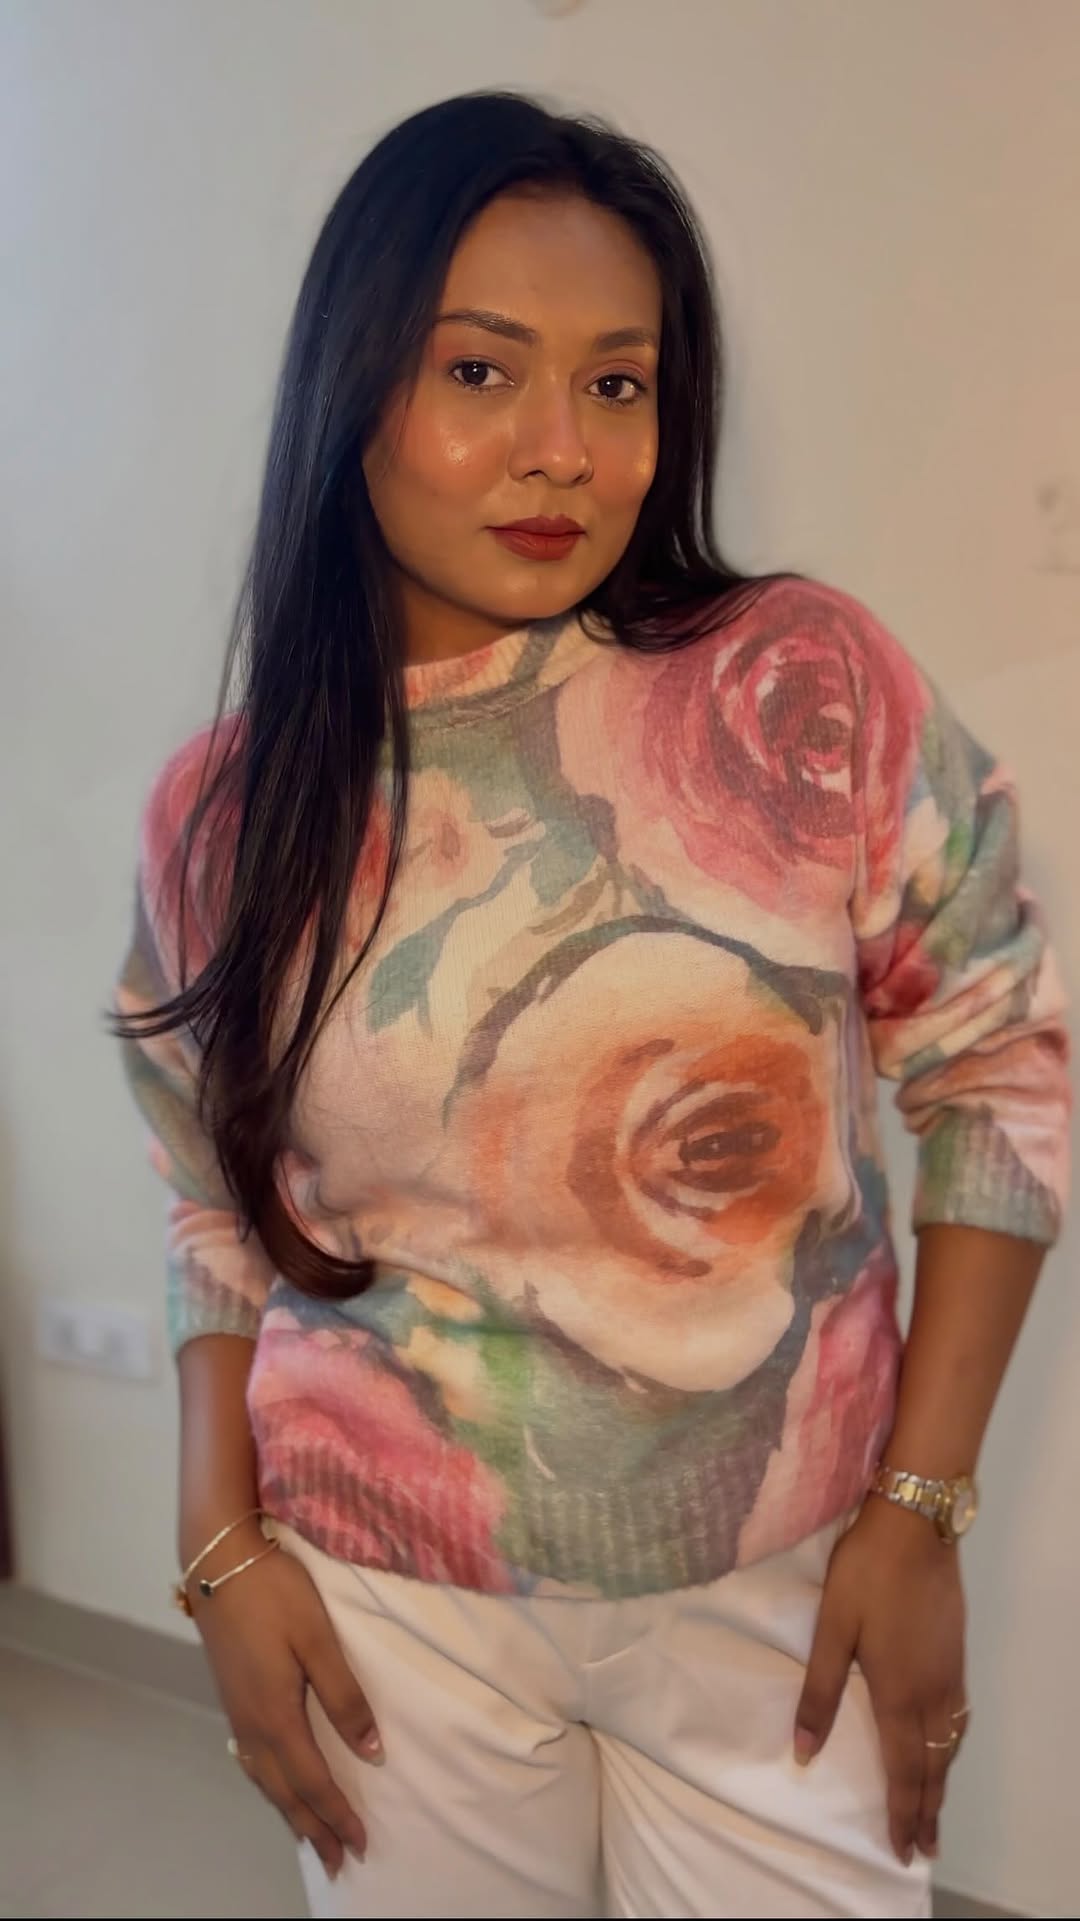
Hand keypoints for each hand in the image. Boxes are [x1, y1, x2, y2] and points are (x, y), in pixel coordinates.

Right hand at [191, 1527, 378, 1878]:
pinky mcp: (231, 1696)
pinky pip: (251, 1761)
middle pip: (285, 1792)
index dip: (337, 1814)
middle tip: (337, 1860)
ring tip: (308, 1836)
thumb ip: (344, 1696)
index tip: (360, 1843)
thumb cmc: (275, 1594)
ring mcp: (236, 1712)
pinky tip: (274, 1782)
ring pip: (264, 1779)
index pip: (313, 1781)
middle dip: (313, 1828)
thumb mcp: (318, 1639)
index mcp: (276, 1716)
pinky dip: (269, 1785)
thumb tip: (372, 1752)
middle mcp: (251, 1724)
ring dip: (289, 1811)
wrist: (219, 1562)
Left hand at [794, 1499, 967, 1864]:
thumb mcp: (832, 1630)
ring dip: (943, 1779)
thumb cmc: (866, 1575)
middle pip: (933, 1765)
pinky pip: (959, 1716)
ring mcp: (949, 1671)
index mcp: (899, 1694)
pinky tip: (947, 1739)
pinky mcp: (956, 1650)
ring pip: (950, 1741)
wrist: (915, 1526)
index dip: (902, 1812)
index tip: (901, 1849)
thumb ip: (820, 1692)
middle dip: (928, 1809)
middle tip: (925, 1847)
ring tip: (936, 1806)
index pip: (903, 1771)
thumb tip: (804, 1752)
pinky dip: (953, 1744)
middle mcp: (931, 1692)